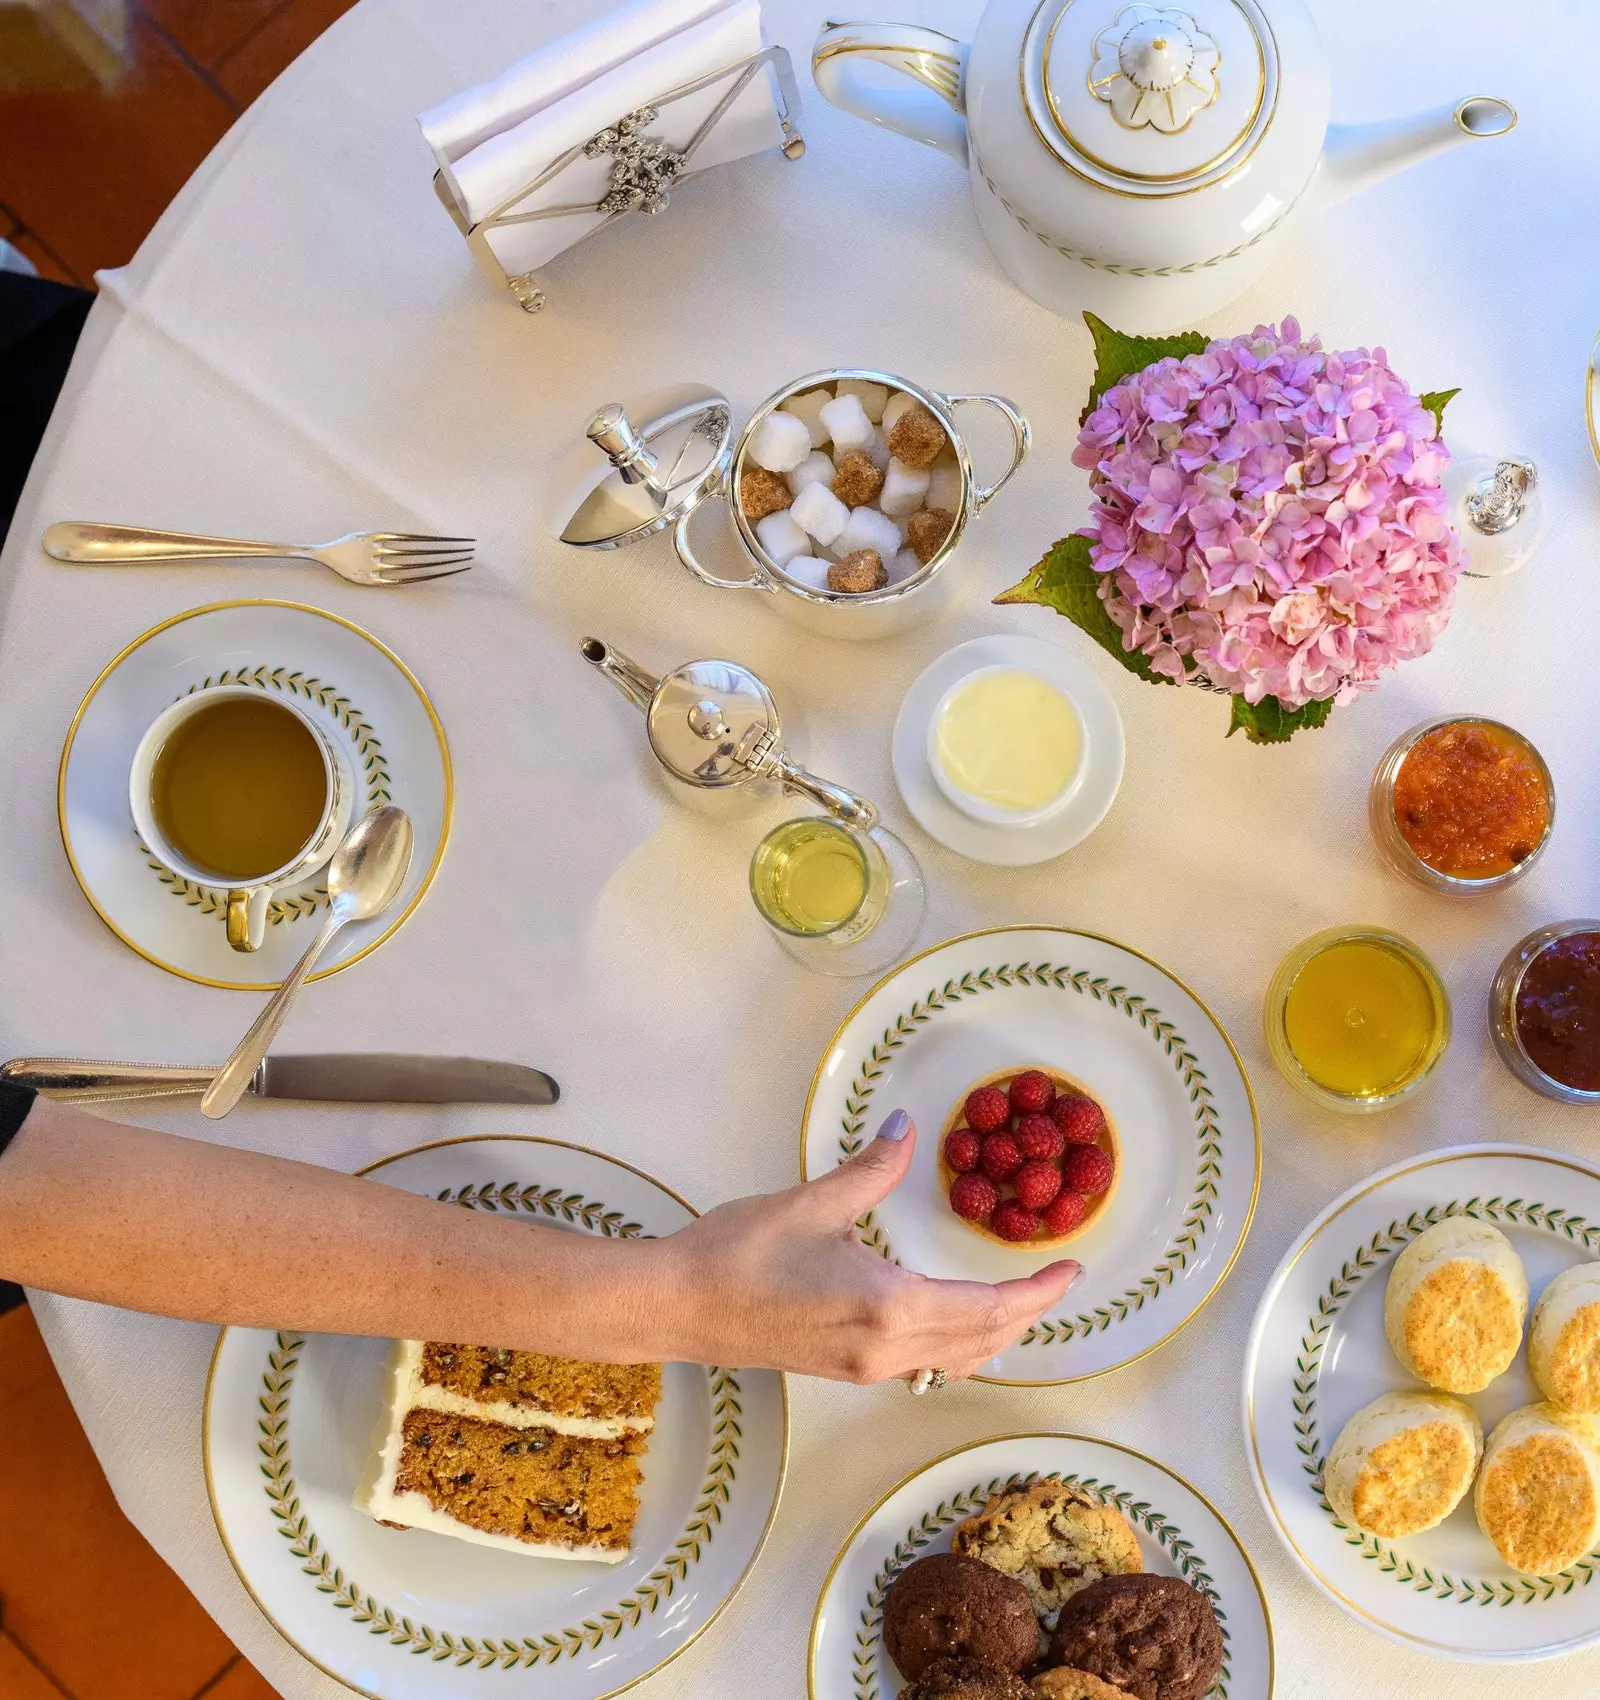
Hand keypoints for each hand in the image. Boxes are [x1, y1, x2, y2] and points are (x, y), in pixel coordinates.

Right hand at [653, 1111, 1081, 1382]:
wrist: (677, 1306)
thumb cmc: (737, 1253)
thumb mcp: (811, 1201)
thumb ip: (871, 1168)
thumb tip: (906, 1124)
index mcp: (888, 1306)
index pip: (988, 1309)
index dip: (1037, 1292)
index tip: (1071, 1270)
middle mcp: (887, 1349)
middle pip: (983, 1342)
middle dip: (1027, 1314)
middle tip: (1056, 1280)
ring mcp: (866, 1367)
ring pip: (957, 1361)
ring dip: (997, 1334)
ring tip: (1020, 1299)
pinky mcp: (847, 1370)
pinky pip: (927, 1367)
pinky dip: (961, 1347)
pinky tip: (959, 1322)